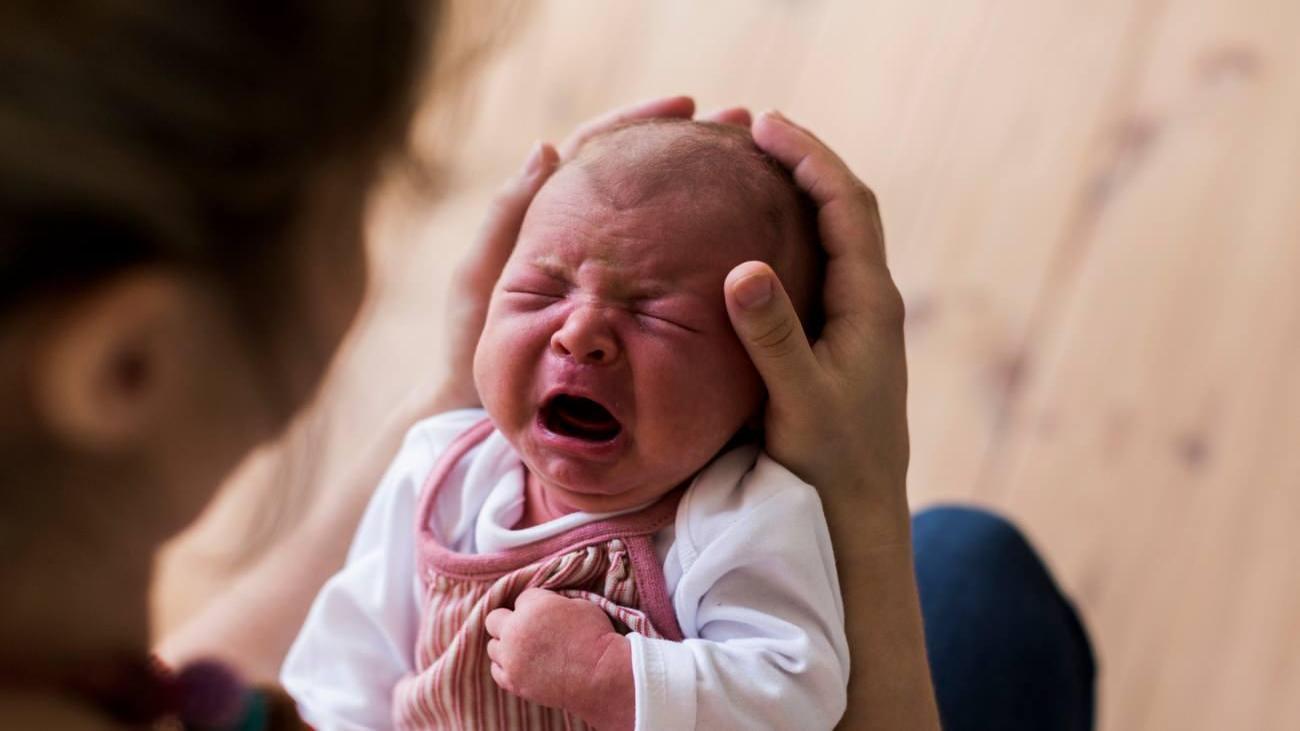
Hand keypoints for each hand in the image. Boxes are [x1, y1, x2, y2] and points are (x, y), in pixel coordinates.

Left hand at [428, 96, 753, 413]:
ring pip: (663, 222)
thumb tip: (549, 147)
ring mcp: (613, 278)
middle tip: (741, 128)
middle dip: (690, 148)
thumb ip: (507, 217)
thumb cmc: (471, 351)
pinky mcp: (630, 314)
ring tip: (755, 170)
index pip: (600, 150)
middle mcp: (588, 241)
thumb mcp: (481, 279)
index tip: (686, 105)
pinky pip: (670, 274)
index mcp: (550, 219)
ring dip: (705, 191)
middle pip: (643, 177)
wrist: (481, 416)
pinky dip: (702, 250)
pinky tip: (741, 242)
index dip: (640, 122)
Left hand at [484, 589, 633, 730]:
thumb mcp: (579, 604)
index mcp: (533, 606)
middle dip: (509, 620)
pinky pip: (497, 670)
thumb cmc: (597, 637)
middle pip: (494, 619)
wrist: (602, 676)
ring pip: (493, 646)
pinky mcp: (513, 682)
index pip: (522, 598)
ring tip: (526, 649)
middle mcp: (515, 630)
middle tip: (528, 628)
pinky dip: (506, 666)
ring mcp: (511, 659)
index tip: (548, 614)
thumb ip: (553, 602)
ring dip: (506, 645)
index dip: (536, 605)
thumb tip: (544, 606)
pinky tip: (522, 665)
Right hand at [724, 111, 909, 539]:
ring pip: (835, 236)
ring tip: (753, 168)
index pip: (847, 205)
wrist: (859, 514)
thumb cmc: (830, 462)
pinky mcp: (840, 341)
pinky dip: (792, 234)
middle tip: (753, 130)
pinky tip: (755, 240)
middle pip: (846, 208)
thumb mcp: (797, 401)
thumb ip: (773, 337)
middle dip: (805, 162)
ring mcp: (858, 321)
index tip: (763, 124)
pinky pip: (820, 266)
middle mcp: (871, 303)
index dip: (809, 157)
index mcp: (869, 303)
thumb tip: (743, 268)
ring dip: (800, 194)